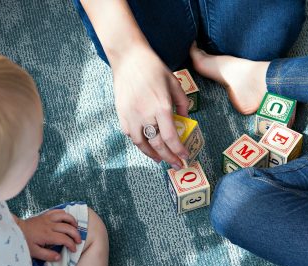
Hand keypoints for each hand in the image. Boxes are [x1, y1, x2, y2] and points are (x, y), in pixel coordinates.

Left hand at [16, 210, 80, 260]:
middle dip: (76, 234)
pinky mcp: (45, 215)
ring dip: (73, 222)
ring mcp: (48, 218)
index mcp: (47, 235)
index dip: (71, 245)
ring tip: (76, 228)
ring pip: (65, 216)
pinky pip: (58, 211)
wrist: (15, 229)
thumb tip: (59, 257)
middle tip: (78, 241)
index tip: (73, 250)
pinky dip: (65, 214)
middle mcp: (50, 225)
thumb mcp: (34, 252)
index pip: (64, 239)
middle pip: (68, 228)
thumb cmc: (24, 242)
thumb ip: (47, 255)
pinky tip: (67, 219)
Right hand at [112, 45, 189, 169]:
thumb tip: (185, 120)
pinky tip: (147, 144)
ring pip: (142, 144)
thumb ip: (182, 103)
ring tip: (161, 159)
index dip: (178, 151)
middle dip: (169, 158)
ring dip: (152, 155)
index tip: (185, 157)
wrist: (129, 58)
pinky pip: (131, 135)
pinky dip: (140, 143)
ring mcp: (131, 116)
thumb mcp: (174, 83)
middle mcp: (145, 115)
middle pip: (158, 145)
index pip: (171, 137)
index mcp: (161, 107)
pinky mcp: (121, 114)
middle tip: (176, 165)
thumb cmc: (154, 68)